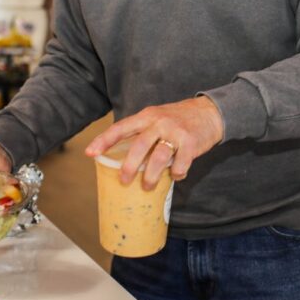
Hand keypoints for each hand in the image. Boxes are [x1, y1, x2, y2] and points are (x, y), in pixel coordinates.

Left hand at [85, 96, 222, 188]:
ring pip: (159, 157)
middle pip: (139, 145)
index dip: (103, 140)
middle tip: (124, 180)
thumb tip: (123, 158)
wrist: (210, 112)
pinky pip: (180, 164)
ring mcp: (175, 132)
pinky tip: (176, 176)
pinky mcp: (191, 143)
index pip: (120, 128)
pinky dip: (177, 174)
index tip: (90, 153)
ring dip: (151, 176)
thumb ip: (142, 133)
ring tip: (147, 186)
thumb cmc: (177, 120)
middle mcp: (159, 122)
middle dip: (129, 166)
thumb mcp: (157, 118)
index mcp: (146, 116)